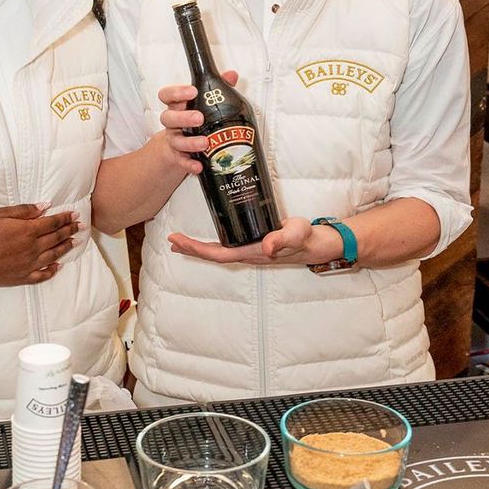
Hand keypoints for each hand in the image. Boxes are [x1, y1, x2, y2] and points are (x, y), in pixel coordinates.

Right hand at [0, 203, 80, 285]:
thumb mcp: (0, 215)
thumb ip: (25, 211)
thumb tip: (44, 207)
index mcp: (28, 231)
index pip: (53, 223)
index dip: (65, 218)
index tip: (74, 214)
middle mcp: (33, 248)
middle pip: (56, 238)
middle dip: (69, 230)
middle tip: (80, 226)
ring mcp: (29, 264)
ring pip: (53, 255)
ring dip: (65, 248)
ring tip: (74, 242)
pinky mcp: (23, 276)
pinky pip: (42, 275)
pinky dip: (52, 270)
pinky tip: (58, 266)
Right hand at [154, 71, 238, 175]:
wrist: (176, 149)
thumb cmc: (191, 120)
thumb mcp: (202, 103)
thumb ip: (216, 88)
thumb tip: (231, 75)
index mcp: (177, 106)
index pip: (167, 95)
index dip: (176, 92)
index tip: (192, 91)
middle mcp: (173, 123)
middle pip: (168, 117)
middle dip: (183, 117)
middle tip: (199, 118)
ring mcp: (174, 140)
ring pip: (176, 140)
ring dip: (189, 142)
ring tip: (205, 143)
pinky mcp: (177, 157)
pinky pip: (181, 162)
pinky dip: (189, 164)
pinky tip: (199, 166)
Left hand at [168, 217, 335, 265]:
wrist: (317, 244)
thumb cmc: (306, 237)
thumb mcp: (296, 233)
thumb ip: (283, 238)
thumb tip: (266, 247)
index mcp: (253, 252)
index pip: (219, 254)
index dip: (197, 249)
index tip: (179, 241)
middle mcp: (248, 254)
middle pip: (213, 255)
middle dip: (191, 249)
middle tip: (171, 240)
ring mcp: (249, 251)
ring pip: (218, 252)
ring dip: (198, 248)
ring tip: (180, 241)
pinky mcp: (252, 245)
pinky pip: (226, 247)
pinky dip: (211, 244)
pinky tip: (206, 239)